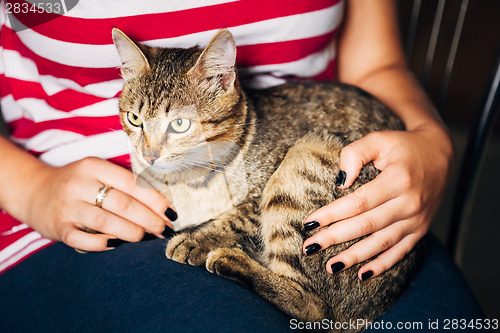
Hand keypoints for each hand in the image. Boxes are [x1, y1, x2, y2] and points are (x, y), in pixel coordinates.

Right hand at [12, 157, 174, 251]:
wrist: (33, 190)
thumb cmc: (78, 183)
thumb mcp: (97, 172)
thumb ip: (124, 184)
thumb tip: (161, 206)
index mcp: (93, 166)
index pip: (132, 183)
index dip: (155, 200)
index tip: (171, 212)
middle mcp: (79, 185)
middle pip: (123, 205)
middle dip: (149, 220)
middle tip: (164, 229)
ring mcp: (67, 208)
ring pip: (107, 224)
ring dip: (133, 233)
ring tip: (147, 237)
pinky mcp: (58, 228)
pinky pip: (86, 241)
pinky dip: (106, 243)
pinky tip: (119, 243)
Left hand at [302, 124, 452, 278]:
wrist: (440, 155)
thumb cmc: (403, 146)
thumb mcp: (378, 139)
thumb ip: (355, 154)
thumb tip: (340, 183)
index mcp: (398, 179)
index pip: (359, 202)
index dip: (332, 214)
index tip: (309, 223)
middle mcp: (409, 203)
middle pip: (366, 226)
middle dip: (334, 238)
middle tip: (309, 248)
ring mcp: (416, 220)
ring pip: (381, 243)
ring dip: (354, 257)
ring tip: (330, 266)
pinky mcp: (420, 230)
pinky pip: (400, 252)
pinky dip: (382, 265)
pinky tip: (362, 275)